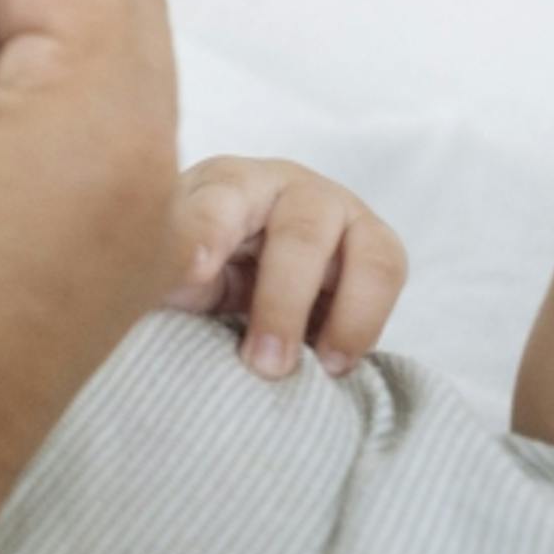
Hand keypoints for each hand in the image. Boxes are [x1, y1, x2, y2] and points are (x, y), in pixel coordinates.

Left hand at [164, 155, 408, 379]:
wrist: (236, 261)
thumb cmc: (192, 260)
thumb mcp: (164, 266)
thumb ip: (163, 270)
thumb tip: (180, 277)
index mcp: (225, 184)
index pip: (218, 201)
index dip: (207, 235)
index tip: (193, 273)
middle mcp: (289, 187)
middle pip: (301, 235)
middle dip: (284, 305)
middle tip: (263, 365)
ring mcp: (340, 213)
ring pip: (369, 255)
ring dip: (350, 318)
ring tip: (323, 368)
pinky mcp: (374, 247)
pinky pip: (389, 280)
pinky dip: (367, 326)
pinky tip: (334, 364)